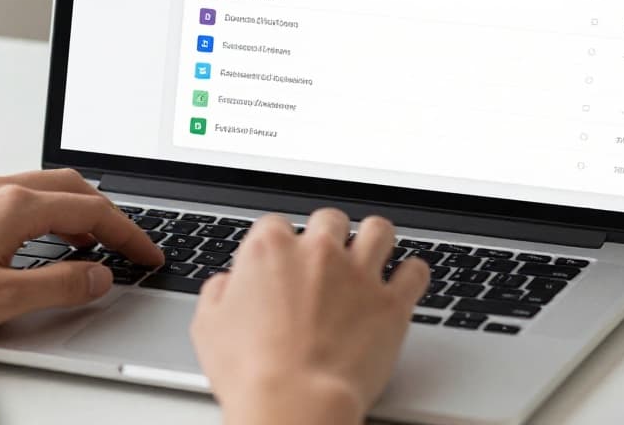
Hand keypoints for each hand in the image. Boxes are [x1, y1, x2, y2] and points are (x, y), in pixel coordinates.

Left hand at [0, 168, 163, 336]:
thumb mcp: (2, 299)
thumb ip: (60, 285)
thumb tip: (98, 276)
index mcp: (14, 205)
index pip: (91, 211)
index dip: (127, 234)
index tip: (146, 254)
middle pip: (73, 187)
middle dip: (107, 214)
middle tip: (127, 245)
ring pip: (45, 188)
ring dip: (77, 211)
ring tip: (93, 244)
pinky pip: (20, 196)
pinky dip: (48, 213)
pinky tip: (44, 238)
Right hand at [191, 209, 428, 424]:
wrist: (294, 403)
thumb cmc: (250, 372)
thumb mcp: (208, 327)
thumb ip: (218, 293)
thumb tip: (225, 284)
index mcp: (270, 250)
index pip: (276, 224)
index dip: (280, 243)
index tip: (283, 260)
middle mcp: (318, 252)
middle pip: (330, 219)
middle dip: (329, 235)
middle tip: (327, 258)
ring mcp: (359, 274)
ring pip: (379, 230)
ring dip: (375, 240)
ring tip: (372, 253)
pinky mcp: (391, 303)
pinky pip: (415, 271)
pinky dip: (412, 274)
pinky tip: (405, 280)